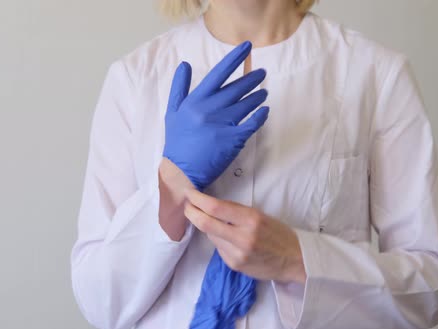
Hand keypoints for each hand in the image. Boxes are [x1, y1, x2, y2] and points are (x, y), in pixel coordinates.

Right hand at [163, 41, 269, 190]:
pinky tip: (265, 111)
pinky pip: (252, 123)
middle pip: (237, 88)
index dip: (234, 58)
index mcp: (195, 101)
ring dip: (257, 96)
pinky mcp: (233, 140)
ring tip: (263, 91)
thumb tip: (185, 64)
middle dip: (252, 78)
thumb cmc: (177, 142)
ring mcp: (222, 125)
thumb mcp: (173, 112)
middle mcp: (210, 110)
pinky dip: (260, 116)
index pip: (218, 74)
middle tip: (262, 73)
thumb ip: (179, 87)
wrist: (181, 172)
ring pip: (247, 104)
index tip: (247, 46)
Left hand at [183, 189, 305, 283]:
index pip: (216, 207)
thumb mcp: (261, 216)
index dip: (198, 199)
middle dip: (191, 212)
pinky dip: (218, 240)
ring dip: (206, 226)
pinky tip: (228, 238)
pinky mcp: (234, 264)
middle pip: (206, 223)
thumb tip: (211, 205)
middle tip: (186, 205)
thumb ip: (236, 211)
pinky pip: (218, 248)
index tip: (189, 192)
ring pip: (210, 236)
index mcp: (251, 219)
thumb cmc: (278, 234)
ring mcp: (237, 253)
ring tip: (211, 220)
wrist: (295, 260)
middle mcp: (243, 237)